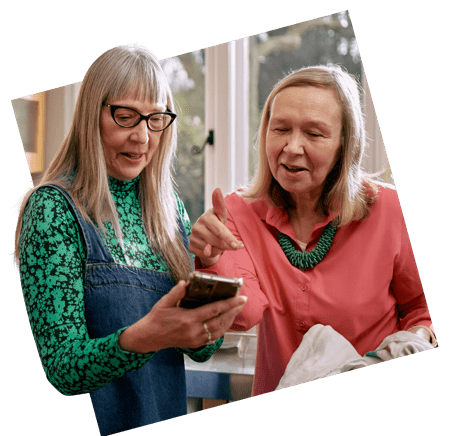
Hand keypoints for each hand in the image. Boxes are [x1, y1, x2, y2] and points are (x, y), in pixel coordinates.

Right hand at [118, 280, 246, 353]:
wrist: (149, 337)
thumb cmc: (156, 318)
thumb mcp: (164, 302)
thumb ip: (176, 292)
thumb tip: (187, 281)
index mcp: (188, 319)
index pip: (214, 310)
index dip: (229, 303)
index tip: (240, 297)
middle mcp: (194, 331)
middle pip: (220, 320)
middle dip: (234, 310)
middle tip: (243, 301)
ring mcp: (196, 339)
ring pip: (219, 330)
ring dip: (230, 319)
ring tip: (237, 309)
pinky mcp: (195, 344)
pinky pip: (214, 337)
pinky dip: (222, 329)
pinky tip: (226, 321)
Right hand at [189, 188, 243, 266]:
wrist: (206, 236)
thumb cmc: (217, 224)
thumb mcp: (222, 214)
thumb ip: (221, 205)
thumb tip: (217, 189)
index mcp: (207, 217)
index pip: (220, 230)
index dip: (229, 238)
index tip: (238, 244)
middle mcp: (197, 226)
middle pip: (217, 241)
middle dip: (228, 245)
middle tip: (236, 245)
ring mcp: (193, 236)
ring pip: (211, 249)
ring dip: (219, 249)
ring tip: (219, 243)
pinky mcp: (190, 246)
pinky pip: (204, 255)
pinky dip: (211, 254)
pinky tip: (211, 248)